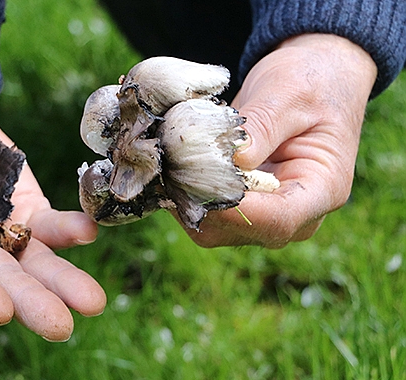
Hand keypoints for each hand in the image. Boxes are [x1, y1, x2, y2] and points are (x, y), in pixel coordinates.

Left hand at [185, 33, 376, 247]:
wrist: (310, 80)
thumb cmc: (309, 84)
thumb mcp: (290, 94)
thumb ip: (263, 126)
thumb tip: (234, 159)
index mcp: (323, 189)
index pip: (278, 220)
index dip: (236, 211)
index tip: (200, 183)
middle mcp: (296, 214)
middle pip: (241, 230)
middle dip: (202, 201)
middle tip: (171, 163)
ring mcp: (265, 213)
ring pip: (214, 226)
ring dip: (187, 197)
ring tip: (169, 159)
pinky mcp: (240, 206)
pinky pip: (205, 212)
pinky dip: (184, 191)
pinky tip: (173, 162)